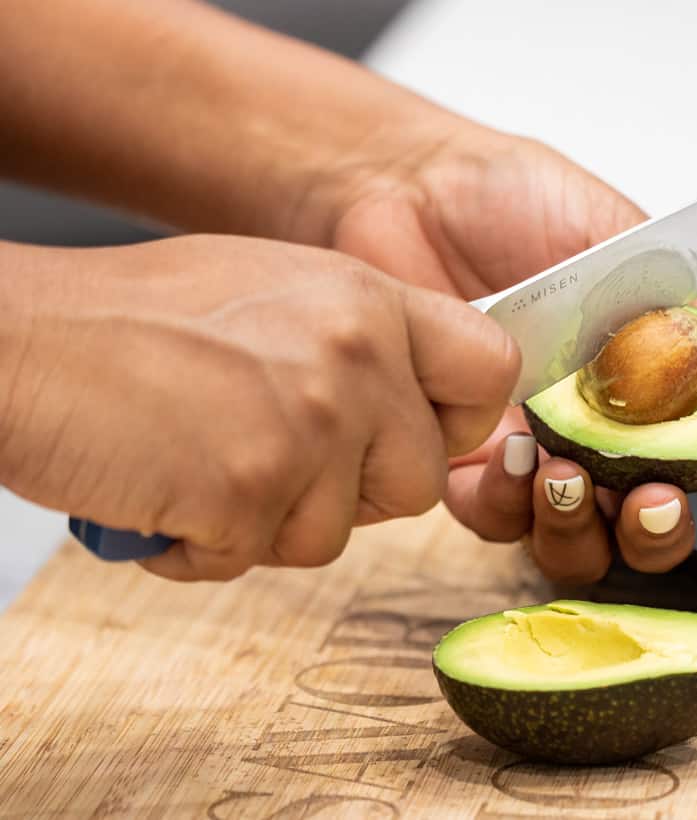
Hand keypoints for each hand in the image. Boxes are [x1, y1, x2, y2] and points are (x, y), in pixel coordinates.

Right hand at [0, 235, 517, 580]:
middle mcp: (356, 357)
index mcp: (369, 300)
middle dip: (349, 494)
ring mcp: (308, 424)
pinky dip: (201, 546)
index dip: (458, 420)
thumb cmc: (131, 318)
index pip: (490, 371)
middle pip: (418, 481)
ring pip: (335, 535)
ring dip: (265, 523)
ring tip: (196, 462)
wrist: (19, 338)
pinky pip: (251, 558)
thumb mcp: (276, 294)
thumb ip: (357, 347)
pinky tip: (158, 490)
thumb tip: (409, 413)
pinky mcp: (251, 489)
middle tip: (269, 459)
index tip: (414, 432)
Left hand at [308, 126, 696, 581]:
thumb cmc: (512, 198)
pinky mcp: (458, 456)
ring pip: (574, 538)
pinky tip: (509, 454)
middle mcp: (593, 430)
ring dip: (583, 524)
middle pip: (646, 525)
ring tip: (567, 473)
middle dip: (660, 530)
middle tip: (654, 499)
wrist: (407, 183)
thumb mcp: (623, 242)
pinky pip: (491, 517)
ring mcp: (529, 450)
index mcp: (646, 382)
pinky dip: (507, 502)